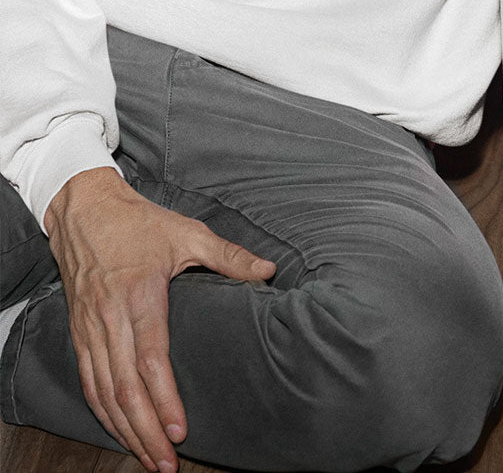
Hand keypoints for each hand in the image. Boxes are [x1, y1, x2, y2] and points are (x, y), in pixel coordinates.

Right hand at [44, 167, 275, 472]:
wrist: (85, 209)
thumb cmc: (140, 223)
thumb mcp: (188, 233)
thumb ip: (229, 256)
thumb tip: (269, 271)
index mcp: (140, 294)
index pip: (150, 358)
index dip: (164, 398)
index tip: (180, 429)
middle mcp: (110, 317)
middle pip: (123, 387)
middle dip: (144, 430)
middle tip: (165, 463)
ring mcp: (89, 327)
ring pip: (102, 392)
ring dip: (123, 430)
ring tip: (147, 458)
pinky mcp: (78, 332)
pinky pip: (87, 381)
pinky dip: (101, 412)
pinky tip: (119, 431)